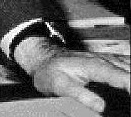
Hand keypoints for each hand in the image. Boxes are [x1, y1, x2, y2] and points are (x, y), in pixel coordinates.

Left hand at [14, 37, 129, 112]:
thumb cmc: (50, 71)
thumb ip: (80, 95)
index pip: (123, 77)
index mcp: (95, 66)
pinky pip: (125, 65)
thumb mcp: (60, 85)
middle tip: (130, 103)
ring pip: (128, 65)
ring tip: (129, 92)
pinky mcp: (107, 62)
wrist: (44, 59)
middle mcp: (103, 60)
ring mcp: (106, 60)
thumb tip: (100, 106)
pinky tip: (127, 83)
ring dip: (130, 78)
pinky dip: (128, 74)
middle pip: (128, 71)